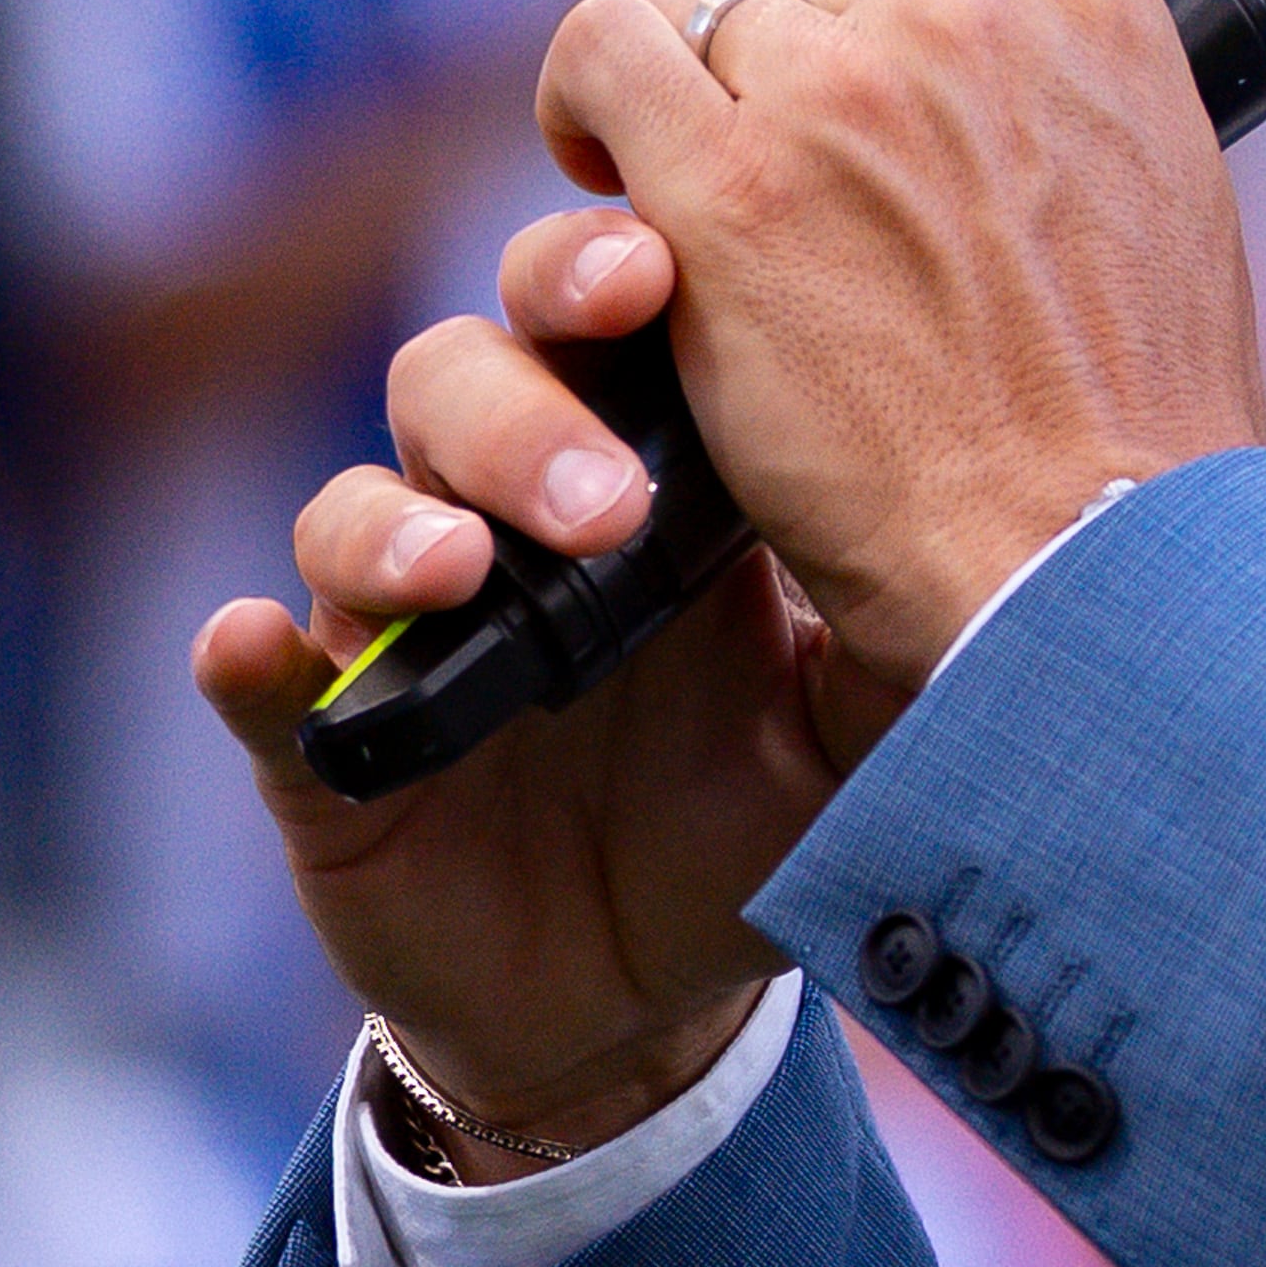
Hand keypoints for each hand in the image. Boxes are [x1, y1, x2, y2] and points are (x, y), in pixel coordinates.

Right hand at [188, 211, 878, 1152]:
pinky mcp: (329, 750)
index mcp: (652, 469)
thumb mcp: (860, 717)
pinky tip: (254, 648)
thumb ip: (905, 614)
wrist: (645, 998)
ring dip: (396, 523)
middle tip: (603, 489)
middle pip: (473, 375)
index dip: (614, 273)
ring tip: (465, 572)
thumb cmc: (755, 812)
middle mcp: (512, 513)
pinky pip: (263, 685)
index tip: (662, 268)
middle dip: (524, 404)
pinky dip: (249, 661)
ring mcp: (409, 623)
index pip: (609, 323)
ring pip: (359, 503)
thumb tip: (1016, 530)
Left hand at [534, 0, 1265, 689]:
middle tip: (798, 223)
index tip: (870, 126)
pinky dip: (587, 107)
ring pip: (701, 14)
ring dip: (693, 104)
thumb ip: (1061, 118)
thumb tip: (977, 116)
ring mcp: (843, 91)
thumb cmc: (1133, 432)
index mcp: (1093, 3)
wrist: (1090, 553)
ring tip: (685, 202)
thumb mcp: (1159, 199)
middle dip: (794, 96)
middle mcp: (967, 16)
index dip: (880, 38)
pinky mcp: (729, 185)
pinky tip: (601, 179)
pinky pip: (605, 61)